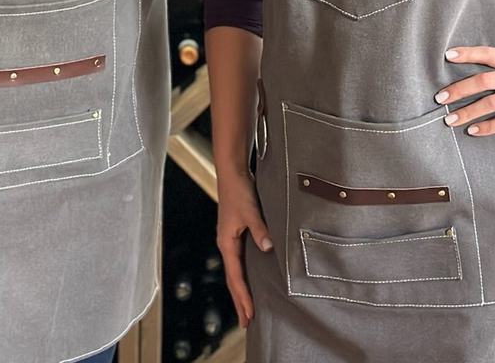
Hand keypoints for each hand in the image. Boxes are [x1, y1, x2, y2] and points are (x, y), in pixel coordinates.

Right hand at [215, 169, 272, 327]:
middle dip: (239, 301)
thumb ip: (259, 229)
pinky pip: (239, 261)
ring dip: (241, 291)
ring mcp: (230, 239)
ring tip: (247, 308)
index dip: (243, 297)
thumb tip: (268, 248)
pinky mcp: (236, 233)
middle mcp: (226, 244)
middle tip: (246, 323)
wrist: (232, 171)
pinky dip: (243, 276)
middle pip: (233, 279)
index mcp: (226, 242)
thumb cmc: (238, 190)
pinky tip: (251, 280)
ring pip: (236, 271)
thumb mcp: (250, 210)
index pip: (235, 276)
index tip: (249, 315)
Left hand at [433, 41, 494, 136]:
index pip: (488, 53)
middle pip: (483, 80)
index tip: (447, 55)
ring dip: (467, 111)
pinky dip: (487, 126)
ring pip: (491, 103)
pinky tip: (472, 131)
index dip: (467, 53)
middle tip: (439, 98)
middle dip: (459, 89)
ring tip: (449, 119)